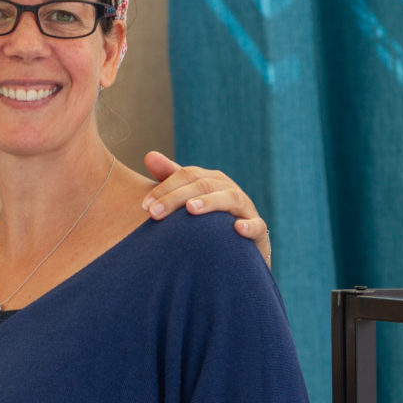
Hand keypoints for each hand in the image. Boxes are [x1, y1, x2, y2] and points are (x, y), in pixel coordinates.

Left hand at [139, 152, 271, 267]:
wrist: (240, 247)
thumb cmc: (209, 219)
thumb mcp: (190, 197)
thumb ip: (171, 178)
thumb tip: (149, 155)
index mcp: (211, 180)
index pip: (187, 175)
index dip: (165, 188)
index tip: (144, 206)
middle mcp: (229, 189)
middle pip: (203, 185)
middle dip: (176, 198)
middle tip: (154, 213)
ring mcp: (245, 209)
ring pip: (230, 199)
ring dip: (210, 203)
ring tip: (191, 209)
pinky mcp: (258, 230)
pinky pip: (257, 226)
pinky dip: (249, 226)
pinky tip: (237, 228)